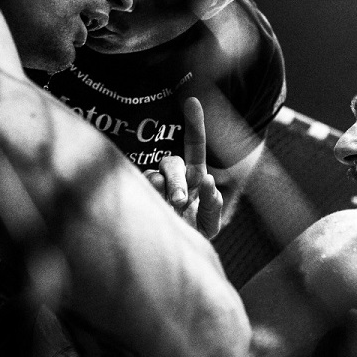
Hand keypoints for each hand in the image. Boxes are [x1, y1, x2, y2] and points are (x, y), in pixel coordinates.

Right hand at [145, 97, 222, 237]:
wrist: (171, 256)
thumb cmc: (194, 235)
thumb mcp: (210, 223)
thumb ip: (213, 204)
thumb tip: (206, 179)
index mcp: (194, 177)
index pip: (194, 146)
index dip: (193, 123)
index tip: (192, 100)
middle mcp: (174, 178)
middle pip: (173, 162)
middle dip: (177, 178)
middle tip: (181, 200)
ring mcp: (156, 187)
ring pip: (158, 173)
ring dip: (168, 186)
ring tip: (174, 205)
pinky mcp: (142, 196)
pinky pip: (144, 185)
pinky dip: (153, 192)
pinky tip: (157, 204)